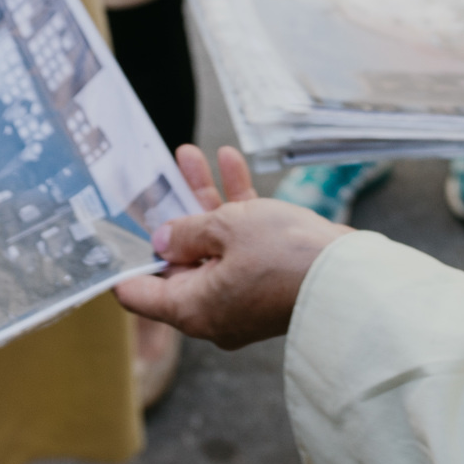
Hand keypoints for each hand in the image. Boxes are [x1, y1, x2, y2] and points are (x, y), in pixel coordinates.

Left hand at [116, 144, 350, 348]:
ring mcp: (242, 296)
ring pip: (212, 244)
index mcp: (192, 309)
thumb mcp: (227, 229)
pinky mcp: (267, 281)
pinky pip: (242, 244)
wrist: (351, 276)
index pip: (139, 293)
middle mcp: (213, 309)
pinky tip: (230, 162)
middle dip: (171, 210)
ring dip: (203, 198)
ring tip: (190, 153)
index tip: (111, 230)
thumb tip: (163, 239)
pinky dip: (235, 209)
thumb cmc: (286, 257)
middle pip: (178, 260)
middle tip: (157, 175)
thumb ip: (187, 230)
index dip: (124, 259)